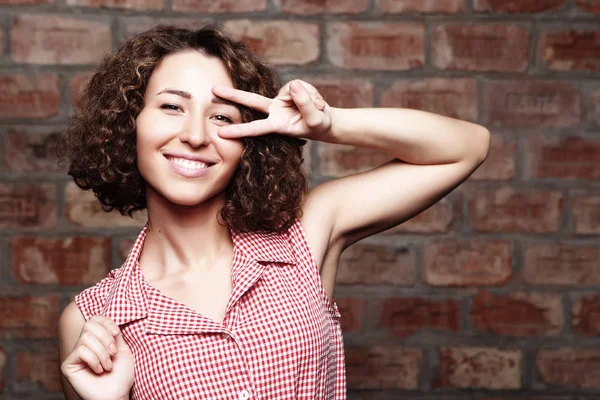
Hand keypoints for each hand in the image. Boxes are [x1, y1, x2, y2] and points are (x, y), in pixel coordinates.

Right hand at [61, 315, 133, 399]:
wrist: (117, 393)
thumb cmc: (121, 374)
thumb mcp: (122, 348)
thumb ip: (113, 333)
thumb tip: (107, 318)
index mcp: (96, 340)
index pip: (94, 319)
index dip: (106, 322)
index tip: (116, 333)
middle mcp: (83, 345)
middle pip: (89, 325)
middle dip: (106, 338)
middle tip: (113, 353)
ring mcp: (74, 355)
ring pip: (86, 338)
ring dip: (102, 352)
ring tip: (107, 366)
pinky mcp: (68, 365)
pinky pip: (81, 351)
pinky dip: (94, 360)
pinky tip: (98, 370)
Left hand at [212, 79, 331, 140]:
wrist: (325, 122)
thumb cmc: (318, 126)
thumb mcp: (316, 119)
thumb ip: (305, 103)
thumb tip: (293, 85)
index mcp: (278, 125)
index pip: (256, 128)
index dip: (239, 130)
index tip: (221, 133)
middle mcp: (274, 112)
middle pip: (251, 100)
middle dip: (232, 95)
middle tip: (212, 90)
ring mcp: (280, 101)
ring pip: (292, 89)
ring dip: (309, 97)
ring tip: (319, 106)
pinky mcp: (287, 91)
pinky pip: (298, 85)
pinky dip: (310, 92)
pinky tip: (316, 100)